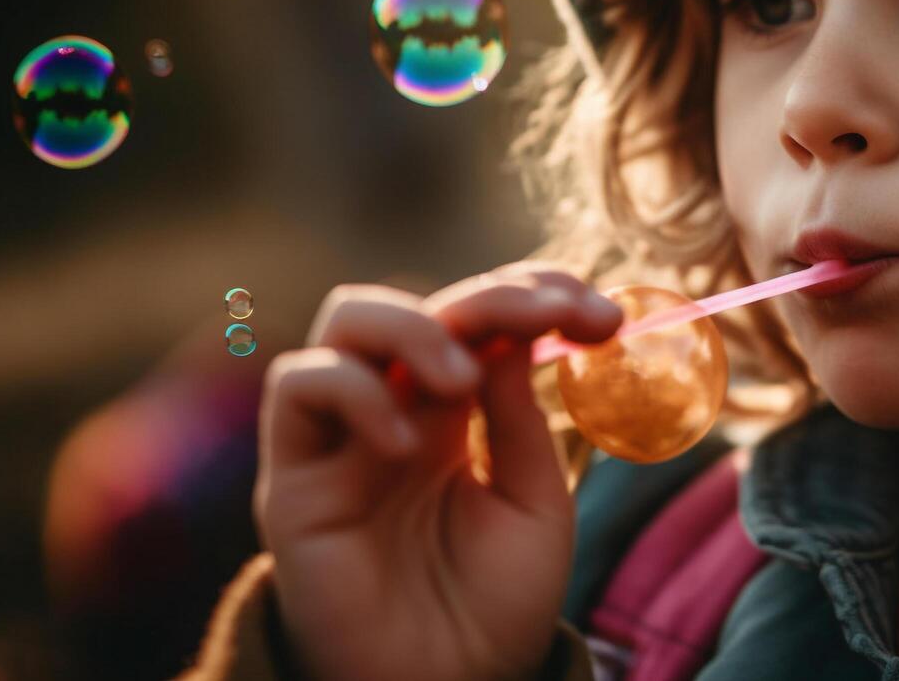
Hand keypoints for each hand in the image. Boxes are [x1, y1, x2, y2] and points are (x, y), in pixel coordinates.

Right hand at [253, 262, 622, 680]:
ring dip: (418, 325)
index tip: (604, 316)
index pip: (485, 317)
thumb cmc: (494, 605)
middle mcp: (396, 409)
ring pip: (350, 318)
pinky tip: (406, 442)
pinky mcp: (293, 477)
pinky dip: (354, 390)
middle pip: (425, 302)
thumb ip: (518, 418)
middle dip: (494, 293)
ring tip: (466, 378)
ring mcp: (344, 436)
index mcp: (456, 412)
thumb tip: (520, 334)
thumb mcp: (533, 500)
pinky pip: (299, 386)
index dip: (539, 294)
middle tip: (551, 316)